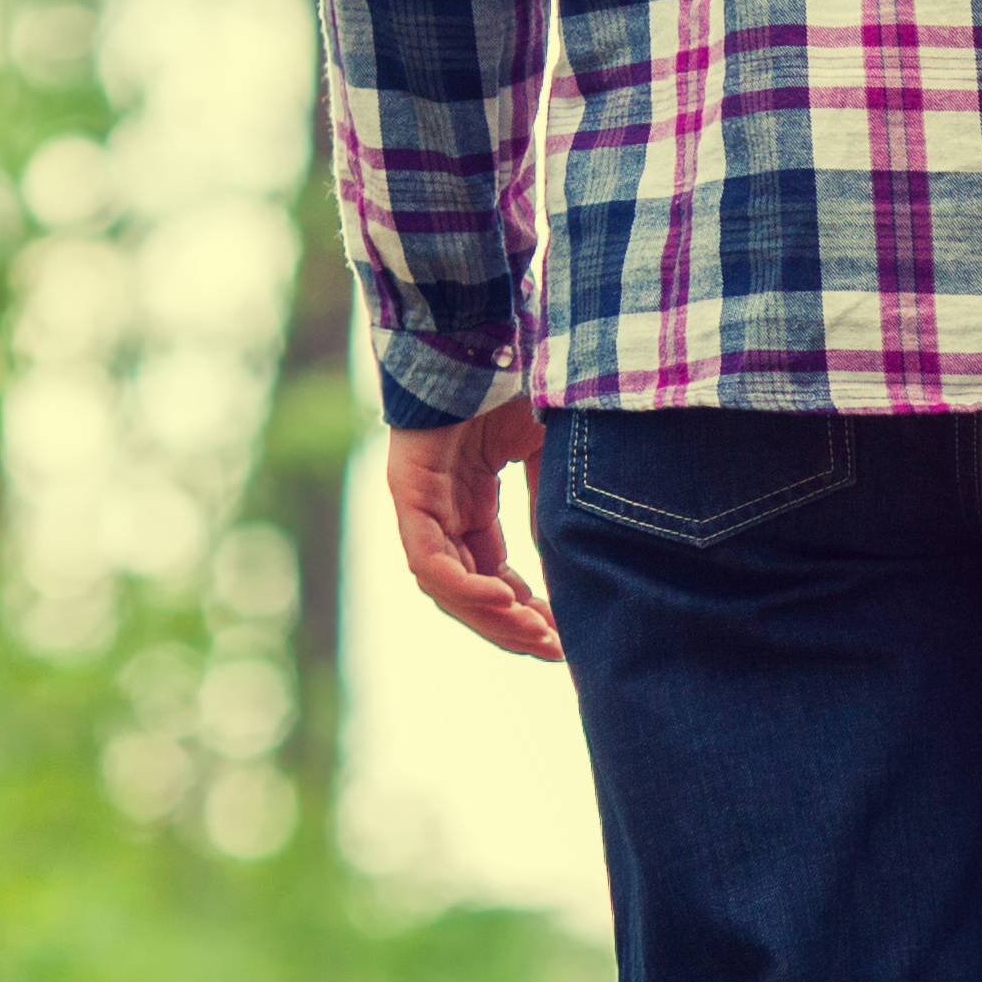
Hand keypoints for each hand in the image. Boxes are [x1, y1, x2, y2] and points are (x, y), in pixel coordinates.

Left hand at [381, 402, 560, 661]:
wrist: (483, 329)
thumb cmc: (519, 379)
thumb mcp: (548, 456)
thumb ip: (552, 508)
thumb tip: (573, 565)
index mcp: (471, 506)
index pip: (494, 578)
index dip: (527, 614)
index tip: (564, 641)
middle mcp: (442, 512)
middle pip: (471, 593)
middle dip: (512, 628)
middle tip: (556, 652)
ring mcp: (421, 504)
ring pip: (447, 587)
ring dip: (492, 618)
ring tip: (538, 635)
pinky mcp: (407, 492)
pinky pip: (428, 560)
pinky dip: (466, 588)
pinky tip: (507, 602)